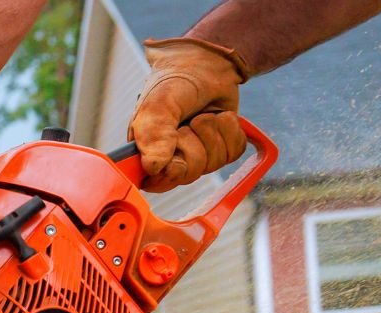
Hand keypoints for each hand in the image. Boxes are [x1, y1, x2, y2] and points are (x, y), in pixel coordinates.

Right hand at [129, 37, 251, 192]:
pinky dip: (231, 132)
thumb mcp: (159, 104)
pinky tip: (220, 117)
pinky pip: (233, 153)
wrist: (209, 62)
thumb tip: (153, 168)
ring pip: (213, 165)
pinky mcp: (222, 147)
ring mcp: (198, 153)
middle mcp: (171, 157)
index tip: (176, 152)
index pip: (156, 182)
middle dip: (194, 146)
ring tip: (204, 115)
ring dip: (214, 135)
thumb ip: (153, 135)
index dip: (170, 171)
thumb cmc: (176, 80)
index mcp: (147, 151)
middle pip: (188, 175)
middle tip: (189, 123)